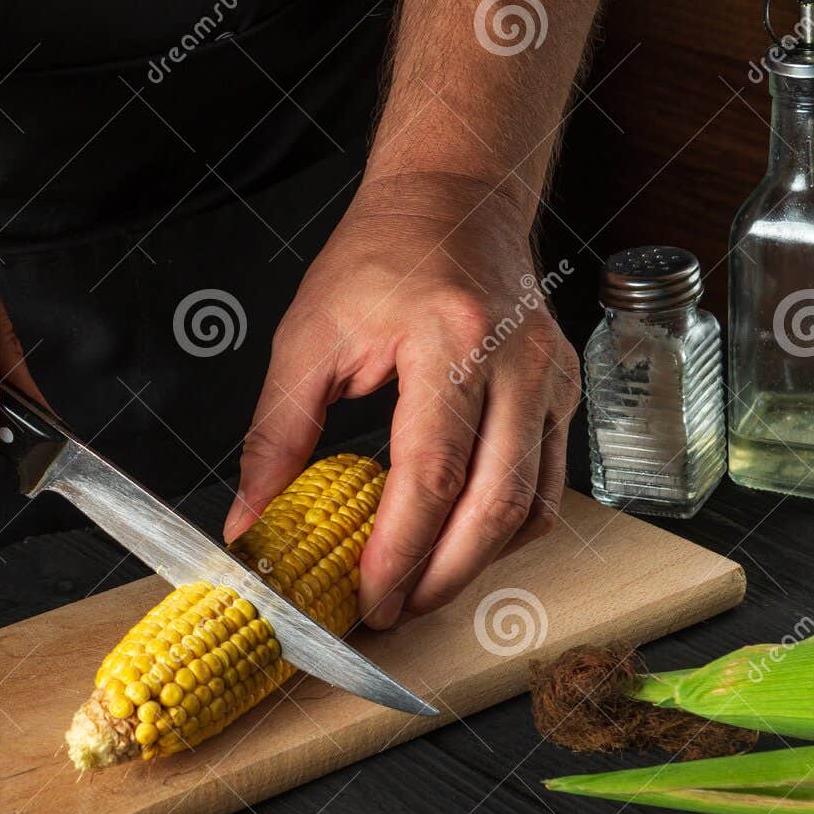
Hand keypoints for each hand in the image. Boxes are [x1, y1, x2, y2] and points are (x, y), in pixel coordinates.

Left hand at [223, 172, 579, 627]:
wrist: (455, 199)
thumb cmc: (380, 257)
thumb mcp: (307, 336)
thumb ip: (276, 435)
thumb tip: (249, 521)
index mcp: (449, 339)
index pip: (431, 472)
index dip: (400, 550)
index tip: (367, 598)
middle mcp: (516, 362)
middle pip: (494, 504)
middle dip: (441, 577)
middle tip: (391, 613)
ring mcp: (551, 378)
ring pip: (530, 506)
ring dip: (475, 564)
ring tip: (417, 591)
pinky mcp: (564, 392)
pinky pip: (545, 485)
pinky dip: (504, 531)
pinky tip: (458, 546)